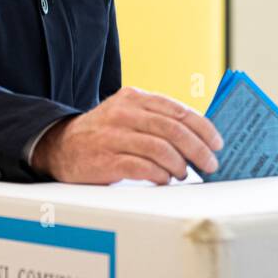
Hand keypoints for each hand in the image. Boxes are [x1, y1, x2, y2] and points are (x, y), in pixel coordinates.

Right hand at [30, 86, 221, 183]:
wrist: (59, 146)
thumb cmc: (103, 133)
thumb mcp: (128, 114)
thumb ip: (156, 119)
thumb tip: (199, 137)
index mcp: (134, 98)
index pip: (177, 110)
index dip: (203, 128)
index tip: (217, 143)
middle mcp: (124, 113)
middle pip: (173, 130)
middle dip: (198, 150)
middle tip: (210, 164)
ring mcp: (113, 137)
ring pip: (160, 149)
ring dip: (179, 165)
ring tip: (184, 174)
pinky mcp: (105, 160)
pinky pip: (142, 168)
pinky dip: (159, 175)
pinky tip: (165, 179)